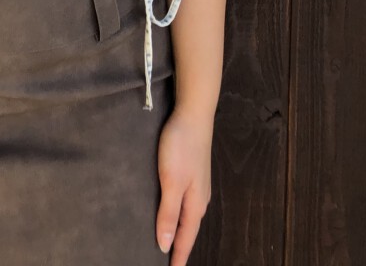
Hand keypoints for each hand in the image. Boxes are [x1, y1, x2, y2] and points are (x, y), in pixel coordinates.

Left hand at [154, 107, 212, 261]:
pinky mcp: (193, 173)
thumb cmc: (181, 147)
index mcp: (195, 205)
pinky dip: (180, 216)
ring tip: (171, 245)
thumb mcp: (171, 181)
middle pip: (188, 230)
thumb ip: (168, 213)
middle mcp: (199, 199)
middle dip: (180, 248)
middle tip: (171, 263)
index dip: (178, 257)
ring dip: (180, 232)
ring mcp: (198, 185)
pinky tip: (173, 214)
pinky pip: (186, 204)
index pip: (185, 239)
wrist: (194, 115)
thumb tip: (165, 245)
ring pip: (188, 217)